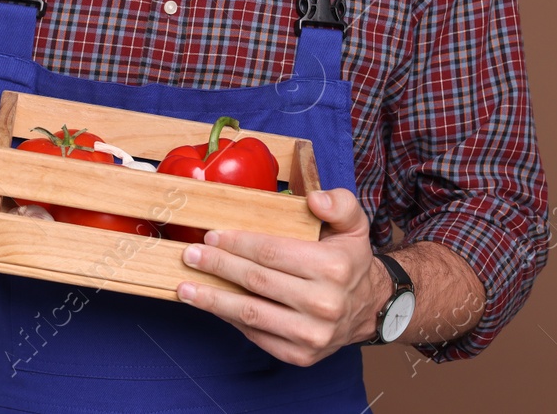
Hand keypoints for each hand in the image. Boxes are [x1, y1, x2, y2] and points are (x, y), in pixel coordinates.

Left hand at [175, 187, 388, 365]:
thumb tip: (316, 200)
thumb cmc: (350, 261)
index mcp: (333, 268)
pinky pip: (256, 335)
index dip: (237, 244)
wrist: (370, 308)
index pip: (271, 252)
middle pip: (256, 281)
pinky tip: (212, 305)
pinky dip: (230, 320)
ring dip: (212, 299)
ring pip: (250, 313)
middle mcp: (324, 304)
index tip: (212, 235)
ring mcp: (312, 334)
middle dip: (218, 266)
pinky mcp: (301, 355)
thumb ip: (339, 204)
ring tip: (186, 288)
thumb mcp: (354, 224)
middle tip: (191, 255)